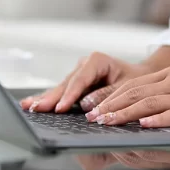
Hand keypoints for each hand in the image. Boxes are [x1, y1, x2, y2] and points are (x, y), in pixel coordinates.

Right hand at [19, 52, 155, 112]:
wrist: (141, 78)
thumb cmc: (137, 82)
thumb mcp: (127, 87)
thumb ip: (108, 95)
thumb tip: (88, 106)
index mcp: (98, 61)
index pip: (80, 80)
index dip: (69, 95)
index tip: (59, 108)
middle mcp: (85, 64)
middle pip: (66, 84)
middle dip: (51, 97)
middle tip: (36, 108)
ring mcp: (78, 73)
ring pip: (61, 88)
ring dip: (46, 98)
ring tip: (29, 107)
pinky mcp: (75, 83)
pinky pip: (61, 92)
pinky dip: (49, 99)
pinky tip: (32, 104)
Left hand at [84, 67, 169, 126]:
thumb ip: (162, 98)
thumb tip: (136, 114)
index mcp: (169, 76)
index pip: (132, 85)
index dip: (110, 97)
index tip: (93, 108)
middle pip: (136, 93)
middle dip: (111, 106)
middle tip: (93, 118)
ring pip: (150, 103)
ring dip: (126, 114)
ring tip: (109, 123)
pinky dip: (157, 120)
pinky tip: (143, 126)